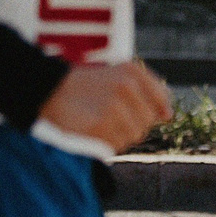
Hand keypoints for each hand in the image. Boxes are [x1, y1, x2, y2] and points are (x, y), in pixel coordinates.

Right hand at [39, 60, 173, 152]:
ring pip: (133, 136)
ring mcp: (113, 106)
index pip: (161, 100)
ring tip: (100, 123)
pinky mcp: (99, 125)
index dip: (154, 111)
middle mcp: (126, 86)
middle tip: (110, 117)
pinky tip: (93, 131)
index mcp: (132, 71)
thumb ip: (149, 90)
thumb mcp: (119, 75)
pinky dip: (106, 143)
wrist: (47, 91)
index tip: (135, 112)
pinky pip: (115, 145)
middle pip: (147, 122)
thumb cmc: (87, 86)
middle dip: (133, 124)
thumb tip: (168, 116)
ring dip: (119, 135)